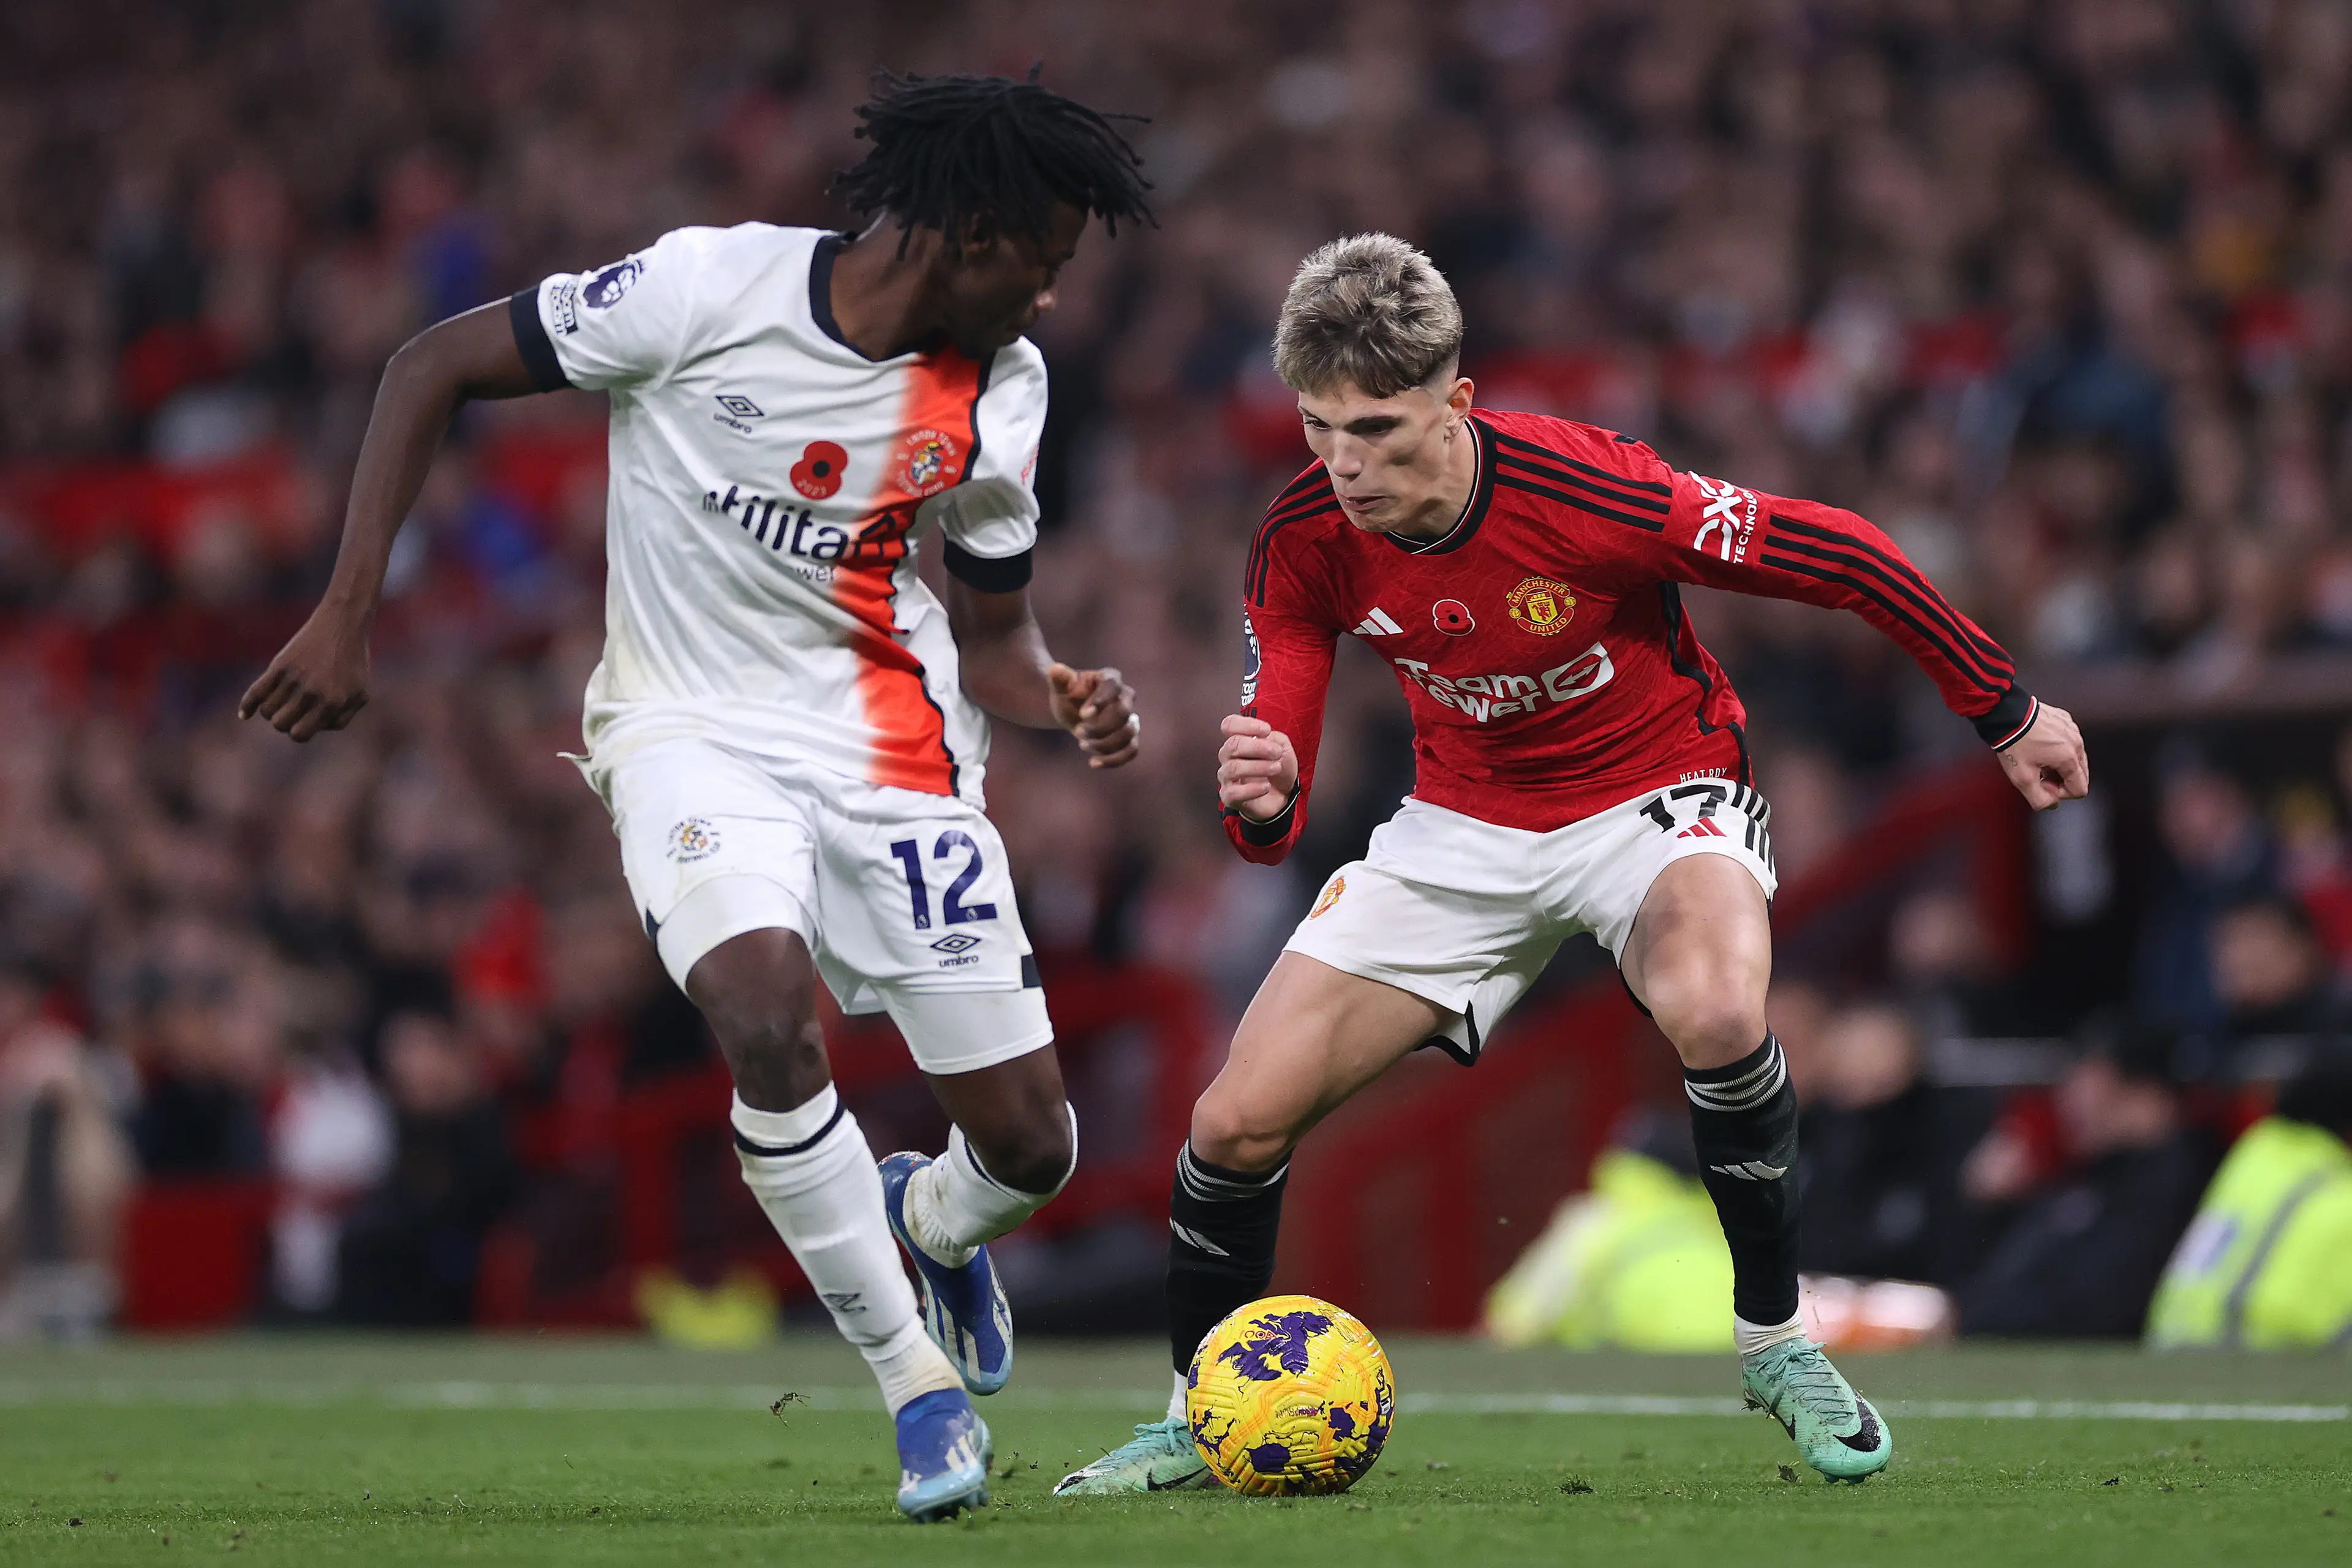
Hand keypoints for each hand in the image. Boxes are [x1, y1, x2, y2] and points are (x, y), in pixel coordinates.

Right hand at [239, 602, 372, 741]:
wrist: (342, 625)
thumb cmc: (353, 662)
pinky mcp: (279, 665)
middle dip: (285, 722)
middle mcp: (311, 693)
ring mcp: (294, 678)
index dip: (299, 732)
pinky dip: (247, 705)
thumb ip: (341, 719)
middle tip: (294, 710)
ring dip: (272, 710)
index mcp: (332, 703)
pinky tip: (244, 716)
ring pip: (267, 710)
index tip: (303, 722)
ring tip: (282, 701)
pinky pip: (255, 692)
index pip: (300, 734)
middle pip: (280, 724)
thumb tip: (314, 730)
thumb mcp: (359, 694)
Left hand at [1048, 663, 1139, 768]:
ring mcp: (1130, 717)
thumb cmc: (1067, 695)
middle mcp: (1125, 696)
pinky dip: (1115, 759)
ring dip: (1105, 743)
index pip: (1113, 687)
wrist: (1070, 710)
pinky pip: (1132, 750)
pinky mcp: (1129, 737)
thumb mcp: (1060, 686)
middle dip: (1101, 726)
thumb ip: (1059, 679)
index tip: (1083, 714)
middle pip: (1124, 713)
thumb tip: (1055, 669)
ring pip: (1128, 733)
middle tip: (1078, 732)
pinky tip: (1093, 762)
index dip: (1101, 701)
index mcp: (1110, 678)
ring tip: (1081, 744)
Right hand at [1218, 714, 1297, 820]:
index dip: (1246, 725)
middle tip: (1276, 752)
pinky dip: (1252, 789)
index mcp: (1239, 741)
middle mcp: (1229, 757)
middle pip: (1232, 745)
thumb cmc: (1279, 769)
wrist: (1283, 795)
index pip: (1229, 725)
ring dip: (1258, 767)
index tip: (1266, 731)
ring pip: (1233, 768)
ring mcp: (1227, 777)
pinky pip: (1233, 792)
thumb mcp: (1283, 747)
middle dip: (1257, 747)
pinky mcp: (1229, 797)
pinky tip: (1266, 786)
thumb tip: (1262, 739)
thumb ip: (1273, 738)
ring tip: (1275, 768)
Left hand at [1997, 701, 2088, 809]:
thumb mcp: (2022, 779)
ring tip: (2036, 758)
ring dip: (2058, 764)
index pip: (2079, 789)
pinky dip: (2056, 748)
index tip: (2042, 785)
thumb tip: (2051, 803)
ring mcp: (2072, 729)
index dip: (2059, 793)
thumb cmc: (2013, 743)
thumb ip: (2039, 799)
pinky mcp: (2065, 720)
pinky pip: (2067, 741)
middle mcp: (2076, 742)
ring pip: (2074, 758)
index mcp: (2069, 758)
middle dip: (2060, 779)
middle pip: (2080, 774)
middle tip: (2039, 773)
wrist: (2005, 714)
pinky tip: (2037, 745)